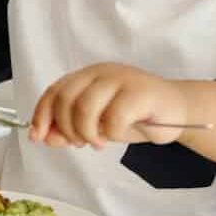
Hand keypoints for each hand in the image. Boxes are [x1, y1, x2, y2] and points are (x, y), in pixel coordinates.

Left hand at [29, 64, 191, 149]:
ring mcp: (122, 79)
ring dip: (86, 132)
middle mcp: (102, 72)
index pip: (55, 91)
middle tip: (79, 143)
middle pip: (66, 99)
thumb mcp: (97, 127)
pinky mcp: (141, 92)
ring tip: (98, 142)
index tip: (37, 137)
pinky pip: (114, 117)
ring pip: (85, 107)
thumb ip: (70, 130)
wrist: (178, 112)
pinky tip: (117, 136)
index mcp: (88, 76)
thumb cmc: (136, 117)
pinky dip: (111, 133)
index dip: (41, 114)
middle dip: (66, 127)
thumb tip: (44, 137)